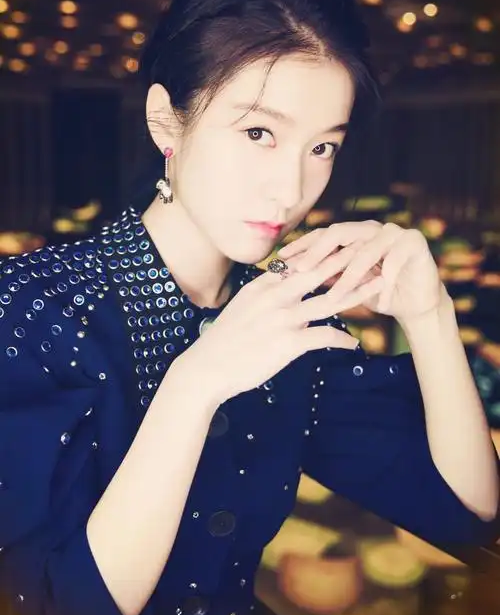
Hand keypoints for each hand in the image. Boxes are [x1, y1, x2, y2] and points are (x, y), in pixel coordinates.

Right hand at [172, 262, 359, 405]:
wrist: (206, 369)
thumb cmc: (224, 342)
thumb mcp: (242, 307)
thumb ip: (265, 294)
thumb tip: (284, 285)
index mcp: (263, 285)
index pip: (300, 262)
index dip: (325, 253)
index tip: (345, 245)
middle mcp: (274, 296)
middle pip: (318, 271)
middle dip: (347, 259)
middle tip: (371, 249)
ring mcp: (282, 318)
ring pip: (329, 300)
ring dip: (358, 291)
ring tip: (379, 285)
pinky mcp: (289, 342)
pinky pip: (325, 335)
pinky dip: (343, 339)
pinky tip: (354, 343)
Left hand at [277, 221, 443, 322]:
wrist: (416, 304)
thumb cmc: (377, 294)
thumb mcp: (346, 285)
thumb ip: (325, 274)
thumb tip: (289, 275)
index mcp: (353, 234)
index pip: (322, 235)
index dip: (302, 245)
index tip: (280, 259)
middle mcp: (371, 228)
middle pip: (340, 232)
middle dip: (318, 251)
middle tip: (302, 270)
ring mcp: (393, 232)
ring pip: (365, 251)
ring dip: (350, 276)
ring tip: (335, 296)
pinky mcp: (414, 242)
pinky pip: (394, 262)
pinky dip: (386, 285)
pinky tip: (380, 304)